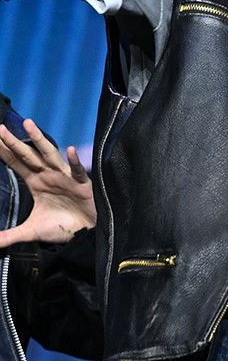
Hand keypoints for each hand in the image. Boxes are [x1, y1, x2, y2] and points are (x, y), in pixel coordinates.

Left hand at [0, 119, 95, 246]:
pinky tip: (71, 150)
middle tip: (0, 128)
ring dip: (39, 140)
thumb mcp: (31, 231)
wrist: (85, 233)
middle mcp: (48, 175)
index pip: (17, 164)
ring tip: (29, 124)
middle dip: (14, 142)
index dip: (5, 152)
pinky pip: (78, 171)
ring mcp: (65, 177)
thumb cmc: (61, 227)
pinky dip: (75, 162)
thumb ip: (10, 235)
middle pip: (28, 155)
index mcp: (36, 183)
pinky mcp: (82, 184)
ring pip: (50, 155)